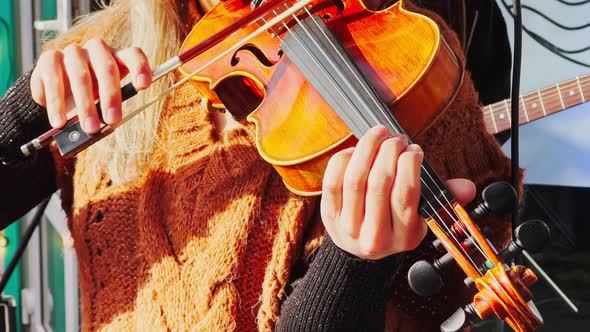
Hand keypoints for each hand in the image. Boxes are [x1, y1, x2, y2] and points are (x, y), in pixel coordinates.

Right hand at [30, 38, 151, 133]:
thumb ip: (110, 109)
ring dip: (85, 104)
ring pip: (80, 75)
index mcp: (118, 58)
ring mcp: (73, 52)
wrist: (57, 93)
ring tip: (88, 127)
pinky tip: (59, 121)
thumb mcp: (104, 102)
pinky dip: (56, 103)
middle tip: (113, 120)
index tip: (143, 86)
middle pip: (107, 68)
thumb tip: (109, 126)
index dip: (140, 68)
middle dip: (111, 97)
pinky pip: (53, 78)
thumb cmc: (90, 97)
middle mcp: (97, 50)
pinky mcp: (49, 58)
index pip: (133, 55)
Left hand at [321, 125, 475, 259]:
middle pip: (379, 183)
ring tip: (378, 134)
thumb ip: (442, 198)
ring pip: (355, 179)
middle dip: (389, 151)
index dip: (409, 165)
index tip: (413, 150)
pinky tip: (355, 150)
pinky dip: (344, 159)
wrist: (360, 248)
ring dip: (367, 149)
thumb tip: (468, 187)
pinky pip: (333, 181)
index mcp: (404, 237)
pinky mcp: (329, 216)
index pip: (406, 195)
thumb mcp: (421, 216)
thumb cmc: (395, 221)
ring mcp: (349, 227)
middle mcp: (375, 236)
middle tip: (396, 138)